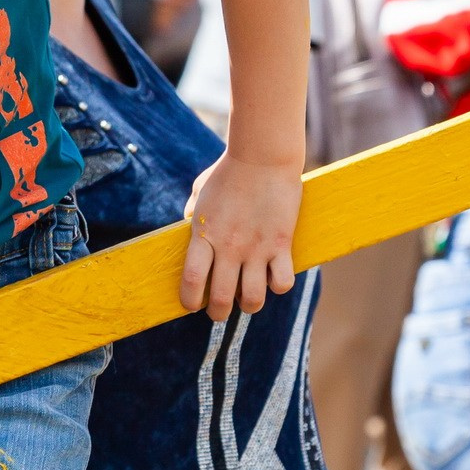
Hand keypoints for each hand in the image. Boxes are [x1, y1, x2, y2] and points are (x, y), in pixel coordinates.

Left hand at [181, 152, 300, 318]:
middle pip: (221, 299)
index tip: (191, 305)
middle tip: (219, 311)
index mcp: (204, 235)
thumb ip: (192, 215)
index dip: (189, 301)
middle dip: (218, 313)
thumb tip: (187, 228)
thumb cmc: (228, 172)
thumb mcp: (200, 192)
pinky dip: (278, 286)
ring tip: (248, 299)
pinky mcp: (281, 244)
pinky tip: (274, 278)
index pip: (192, 281)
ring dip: (249, 305)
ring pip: (253, 298)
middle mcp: (229, 247)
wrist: (262, 156)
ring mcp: (256, 248)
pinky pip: (282, 282)